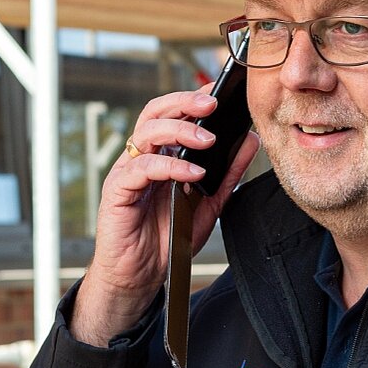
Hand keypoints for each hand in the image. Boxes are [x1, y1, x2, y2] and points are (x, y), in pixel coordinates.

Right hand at [72, 87, 259, 344]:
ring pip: (146, 132)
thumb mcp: (209, 203)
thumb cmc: (168, 239)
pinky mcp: (118, 190)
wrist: (141, 276)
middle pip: (155, 112)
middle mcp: (142, 156)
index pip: (174, 114)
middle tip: (213, 103)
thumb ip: (228, 173)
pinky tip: (194, 173)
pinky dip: (170, 166)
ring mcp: (128, 171)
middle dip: (184, 102)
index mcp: (162, 154)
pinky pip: (142, 167)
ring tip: (208, 139)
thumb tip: (249, 142)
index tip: (221, 91)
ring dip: (180, 130)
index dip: (194, 98)